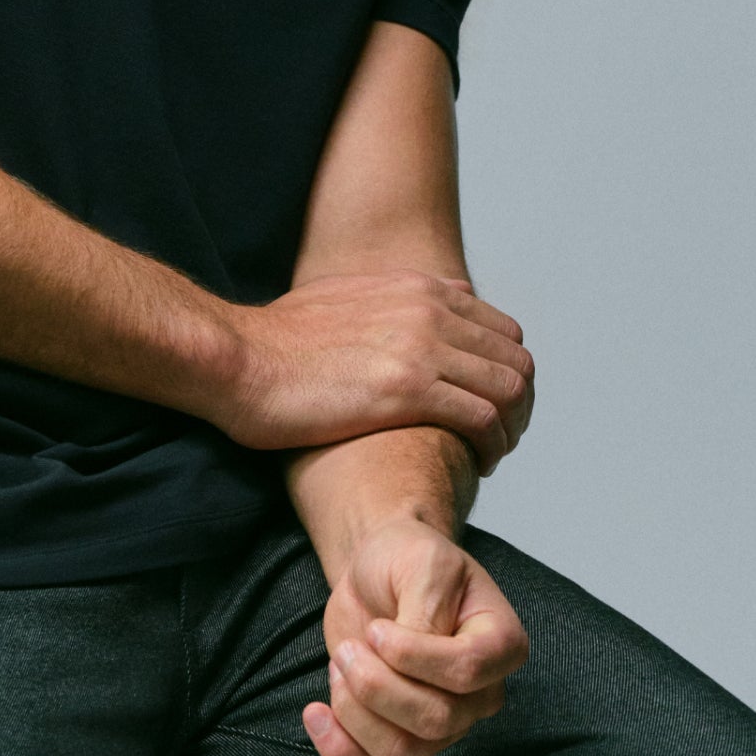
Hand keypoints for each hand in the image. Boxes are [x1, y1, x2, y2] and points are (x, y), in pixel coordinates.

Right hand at [210, 268, 533, 461]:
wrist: (237, 359)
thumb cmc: (275, 343)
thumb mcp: (340, 298)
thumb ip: (387, 300)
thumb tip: (413, 300)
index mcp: (418, 290)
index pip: (501, 329)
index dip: (505, 373)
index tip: (489, 407)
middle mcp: (430, 311)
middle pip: (515, 359)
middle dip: (518, 404)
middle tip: (499, 438)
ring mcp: (423, 348)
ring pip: (509, 389)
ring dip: (512, 428)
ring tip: (492, 455)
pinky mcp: (409, 390)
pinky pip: (483, 418)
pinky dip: (492, 445)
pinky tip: (478, 465)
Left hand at [302, 511, 529, 755]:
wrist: (376, 576)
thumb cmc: (408, 562)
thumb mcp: (423, 563)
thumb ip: (426, 606)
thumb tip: (411, 654)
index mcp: (501, 645)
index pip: (467, 671)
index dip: (412, 656)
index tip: (378, 628)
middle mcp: (480, 694)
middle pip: (435, 720)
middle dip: (374, 684)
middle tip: (351, 646)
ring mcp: (444, 725)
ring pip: (402, 752)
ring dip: (353, 711)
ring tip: (341, 665)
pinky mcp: (403, 740)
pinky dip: (339, 752)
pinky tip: (316, 713)